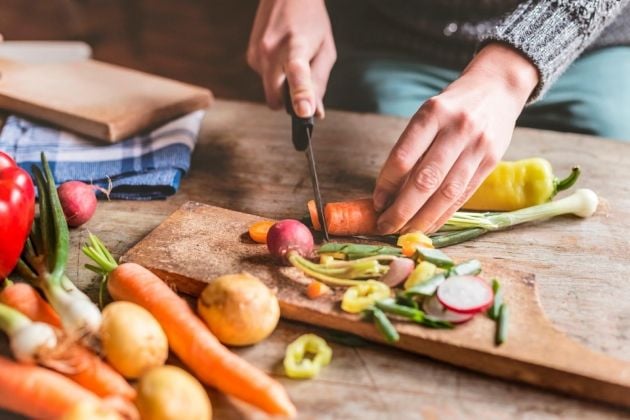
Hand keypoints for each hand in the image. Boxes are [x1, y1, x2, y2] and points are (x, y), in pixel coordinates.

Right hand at [247, 0, 335, 117]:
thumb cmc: (310, 21)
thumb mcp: (325, 50)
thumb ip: (319, 83)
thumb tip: (315, 113)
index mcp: (295, 46)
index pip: (297, 73)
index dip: (300, 94)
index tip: (303, 112)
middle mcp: (271, 51)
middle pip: (275, 98)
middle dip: (288, 102)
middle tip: (303, 88)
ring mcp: (256, 54)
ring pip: (271, 91)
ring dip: (283, 85)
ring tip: (293, 59)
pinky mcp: (250, 57)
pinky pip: (265, 81)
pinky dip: (276, 76)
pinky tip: (281, 56)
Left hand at [373, 43, 538, 233]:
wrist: (498, 88)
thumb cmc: (452, 106)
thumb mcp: (428, 114)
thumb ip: (412, 148)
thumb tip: (388, 192)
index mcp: (433, 113)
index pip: (403, 157)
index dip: (386, 184)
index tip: (376, 202)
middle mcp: (457, 128)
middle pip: (425, 180)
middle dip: (402, 210)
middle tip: (385, 226)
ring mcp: (477, 146)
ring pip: (446, 193)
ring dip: (422, 218)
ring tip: (404, 231)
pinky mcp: (492, 161)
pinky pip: (463, 196)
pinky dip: (443, 215)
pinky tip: (428, 225)